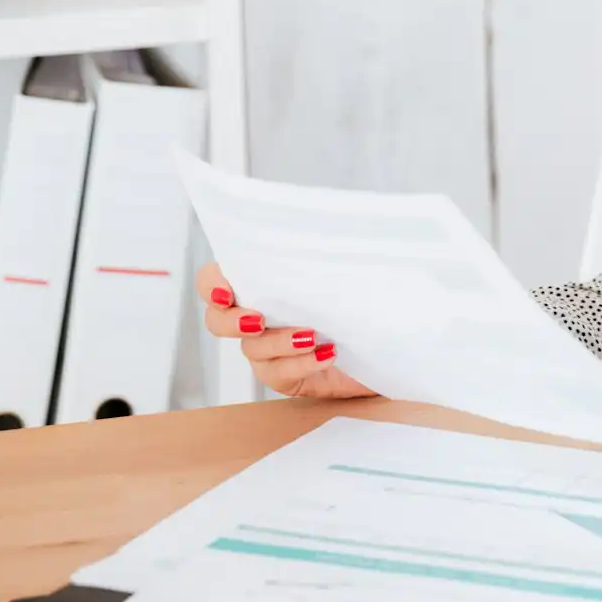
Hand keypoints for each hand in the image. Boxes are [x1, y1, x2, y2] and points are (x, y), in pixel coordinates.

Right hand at [197, 261, 374, 399]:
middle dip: (231, 321)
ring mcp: (269, 349)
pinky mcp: (287, 375)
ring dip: (278, 342)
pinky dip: (301, 363)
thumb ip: (320, 252)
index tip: (227, 293)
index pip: (215, 280)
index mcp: (263, 282)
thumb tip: (322, 226)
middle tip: (258, 320)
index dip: (211, 285)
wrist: (390, 338)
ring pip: (251, 349)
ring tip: (310, 336)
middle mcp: (258, 314)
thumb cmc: (364, 296)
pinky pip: (278, 373)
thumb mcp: (342, 268)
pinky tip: (326, 353)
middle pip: (217, 320)